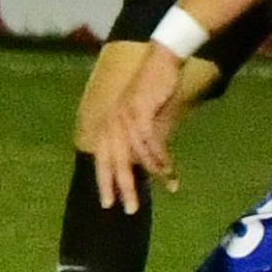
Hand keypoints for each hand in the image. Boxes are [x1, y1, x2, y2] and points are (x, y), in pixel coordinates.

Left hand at [74, 44, 185, 211]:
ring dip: (152, 174)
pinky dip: (160, 158)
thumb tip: (145, 167)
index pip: (101, 160)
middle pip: (115, 163)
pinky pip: (149, 142)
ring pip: (134, 155)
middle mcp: (111, 123)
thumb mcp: (144, 119)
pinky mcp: (139, 111)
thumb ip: (140, 141)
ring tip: (167, 188)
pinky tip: (169, 170)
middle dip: (124, 188)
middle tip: (131, 209)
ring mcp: (123, 117)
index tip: (109, 204)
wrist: (160, 61)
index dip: (104, 183)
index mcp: (108, 125)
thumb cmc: (153, 91)